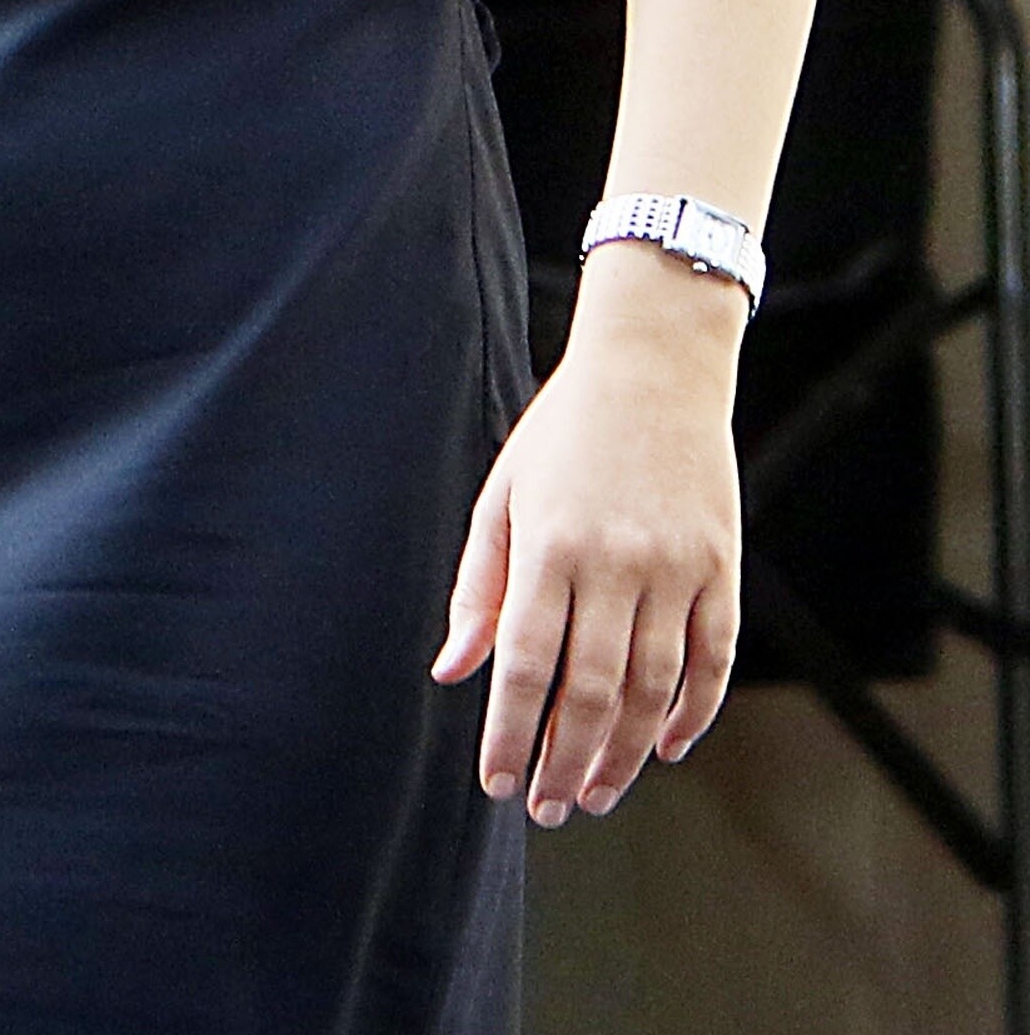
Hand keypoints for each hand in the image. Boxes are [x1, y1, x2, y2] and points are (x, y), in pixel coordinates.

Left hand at [431, 243, 744, 824]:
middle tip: (550, 808)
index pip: (526, 665)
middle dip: (566, 762)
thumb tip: (453, 672)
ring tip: (596, 793)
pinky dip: (694, 714)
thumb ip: (479, 587)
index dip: (512, 734)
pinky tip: (668, 749)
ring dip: (625, 755)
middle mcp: (615, 562)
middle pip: (593, 692)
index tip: (499, 784)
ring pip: (655, 690)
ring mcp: (676, 567)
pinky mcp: (720, 567)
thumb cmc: (564, 432)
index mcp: (550, 545)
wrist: (653, 366)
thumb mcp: (503, 495)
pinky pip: (712, 660)